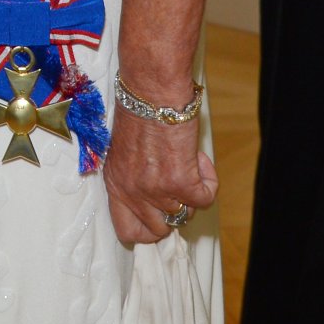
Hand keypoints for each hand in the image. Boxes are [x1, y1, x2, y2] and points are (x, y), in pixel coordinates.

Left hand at [102, 106, 217, 244]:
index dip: (146, 230)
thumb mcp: (125, 151)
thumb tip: (155, 193)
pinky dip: (208, 181)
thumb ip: (134, 176)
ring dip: (191, 190)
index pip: (126, 231)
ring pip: (185, 214)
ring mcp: (155, 190)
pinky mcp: (180, 182)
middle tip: (179, 186)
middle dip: (174, 210)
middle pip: (160, 230)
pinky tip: (199, 159)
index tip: (159, 216)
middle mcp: (132, 192)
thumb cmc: (139, 111)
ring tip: (187, 162)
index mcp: (115, 184)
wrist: (152, 92)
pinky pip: (205, 198)